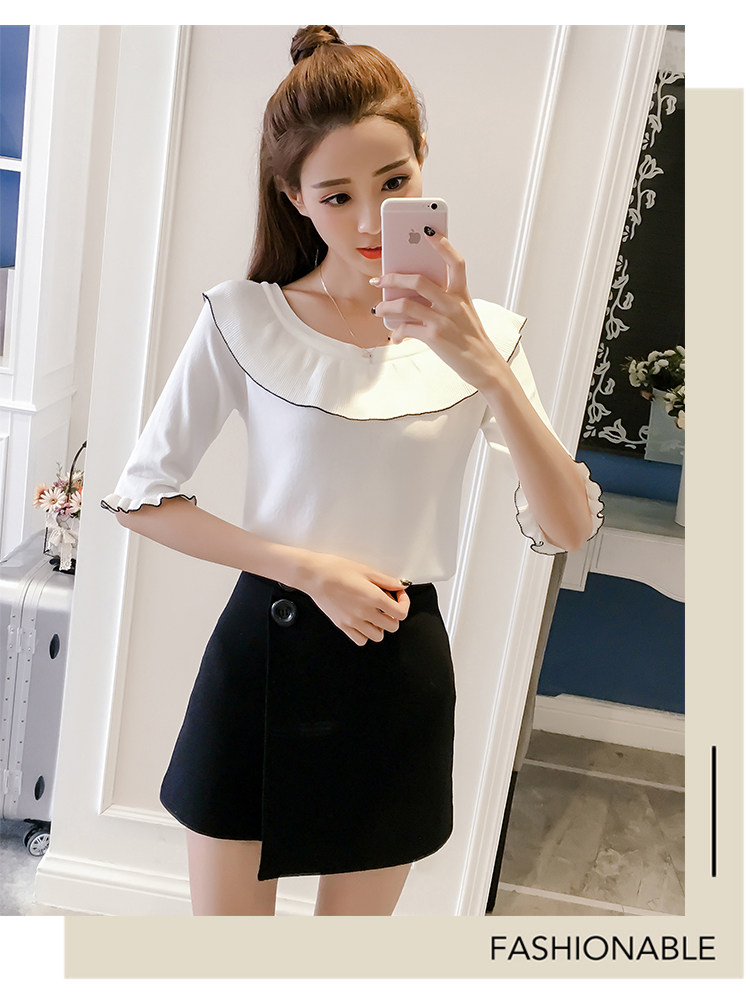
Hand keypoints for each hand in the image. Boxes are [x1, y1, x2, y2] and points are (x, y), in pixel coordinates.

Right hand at [302, 553, 410, 645]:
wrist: (315, 576)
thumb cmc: (336, 570)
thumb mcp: (366, 570)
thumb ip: (386, 581)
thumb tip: (400, 586)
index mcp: (373, 598)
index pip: (401, 613)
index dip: (404, 604)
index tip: (398, 596)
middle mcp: (365, 613)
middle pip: (392, 626)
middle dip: (393, 616)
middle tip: (387, 604)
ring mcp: (353, 622)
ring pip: (377, 636)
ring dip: (380, 626)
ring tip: (374, 613)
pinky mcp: (342, 626)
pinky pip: (360, 640)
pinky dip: (365, 634)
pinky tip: (363, 621)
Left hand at [371, 229, 509, 392]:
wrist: (483, 365)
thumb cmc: (469, 337)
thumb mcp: (462, 312)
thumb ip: (441, 300)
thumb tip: (409, 295)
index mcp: (461, 293)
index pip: (455, 262)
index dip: (443, 244)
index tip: (428, 230)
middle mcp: (453, 303)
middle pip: (418, 280)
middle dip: (393, 277)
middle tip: (379, 279)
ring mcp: (443, 319)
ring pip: (405, 304)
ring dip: (386, 306)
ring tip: (378, 309)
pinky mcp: (435, 337)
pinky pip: (406, 328)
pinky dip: (396, 332)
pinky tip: (395, 335)